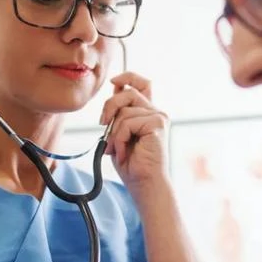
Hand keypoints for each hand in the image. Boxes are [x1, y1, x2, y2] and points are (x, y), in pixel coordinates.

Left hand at [99, 72, 168, 191]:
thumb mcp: (119, 134)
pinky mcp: (157, 124)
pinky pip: (128, 122)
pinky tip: (124, 152)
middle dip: (110, 105)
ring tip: (118, 149)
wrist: (145, 184)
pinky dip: (120, 138)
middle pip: (129, 91)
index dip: (128, 77)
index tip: (114, 82)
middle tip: (102, 123)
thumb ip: (118, 114)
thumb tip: (114, 90)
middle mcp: (156, 112)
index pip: (142, 84)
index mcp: (148, 113)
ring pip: (125, 110)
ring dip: (114, 132)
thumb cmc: (132, 164)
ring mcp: (158, 117)